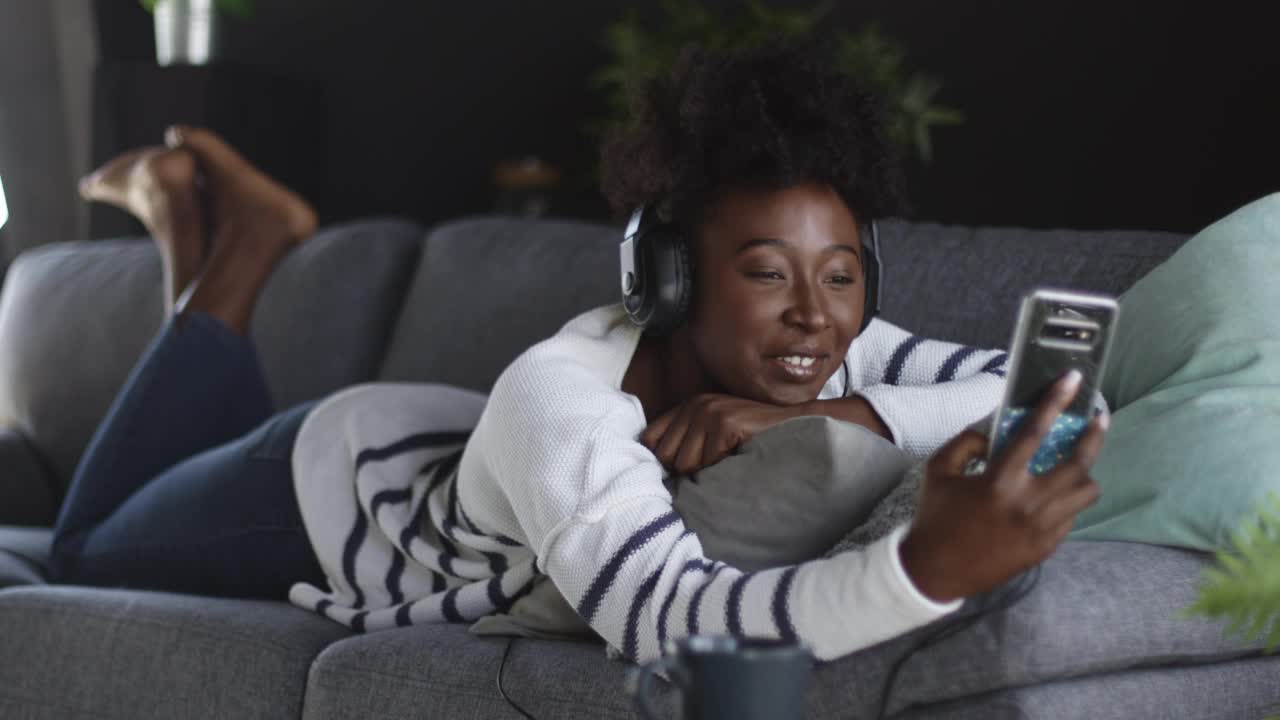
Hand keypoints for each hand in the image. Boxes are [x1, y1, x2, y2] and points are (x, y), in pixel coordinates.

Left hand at [640, 394, 796, 474]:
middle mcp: (694, 405)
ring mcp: (709, 411)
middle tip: (713, 464)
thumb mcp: (713, 435)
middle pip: (666, 457)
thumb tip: (659, 469)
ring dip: (707, 471)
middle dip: (687, 469)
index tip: (685, 468)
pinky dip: (723, 468)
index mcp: (687, 406)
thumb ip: (687, 443)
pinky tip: (739, 455)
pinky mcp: (724, 422)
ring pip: (685, 464)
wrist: (794, 425)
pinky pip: (708, 463)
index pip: (650, 440)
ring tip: (727, 458)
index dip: (664, 460)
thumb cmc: (753, 437)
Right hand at [898, 371, 1107, 602]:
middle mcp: (1027, 504)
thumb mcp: (938, 471)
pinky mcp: (1047, 547)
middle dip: (1094, 436)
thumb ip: (966, 442)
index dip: (1055, 402)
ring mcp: (1042, 528)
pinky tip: (1051, 497)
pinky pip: (1072, 516)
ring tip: (1073, 466)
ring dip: (1082, 474)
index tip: (1072, 380)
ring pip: (1086, 492)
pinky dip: (1065, 502)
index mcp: (999, 481)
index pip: (1034, 432)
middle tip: (1099, 420)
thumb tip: (994, 426)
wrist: (936, 571)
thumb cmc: (935, 517)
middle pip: (1078, 463)